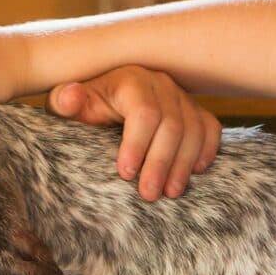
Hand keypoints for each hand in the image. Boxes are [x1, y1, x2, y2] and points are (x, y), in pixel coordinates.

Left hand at [45, 66, 220, 198]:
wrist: (103, 102)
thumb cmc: (84, 108)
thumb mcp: (67, 105)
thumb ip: (65, 102)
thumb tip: (70, 98)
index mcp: (131, 80)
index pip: (143, 111)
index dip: (137, 144)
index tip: (126, 173)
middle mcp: (160, 84)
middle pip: (171, 124)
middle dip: (160, 162)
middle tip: (149, 194)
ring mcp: (181, 97)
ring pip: (193, 129)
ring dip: (184, 163)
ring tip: (171, 192)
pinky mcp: (194, 111)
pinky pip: (210, 128)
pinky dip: (207, 149)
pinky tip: (196, 172)